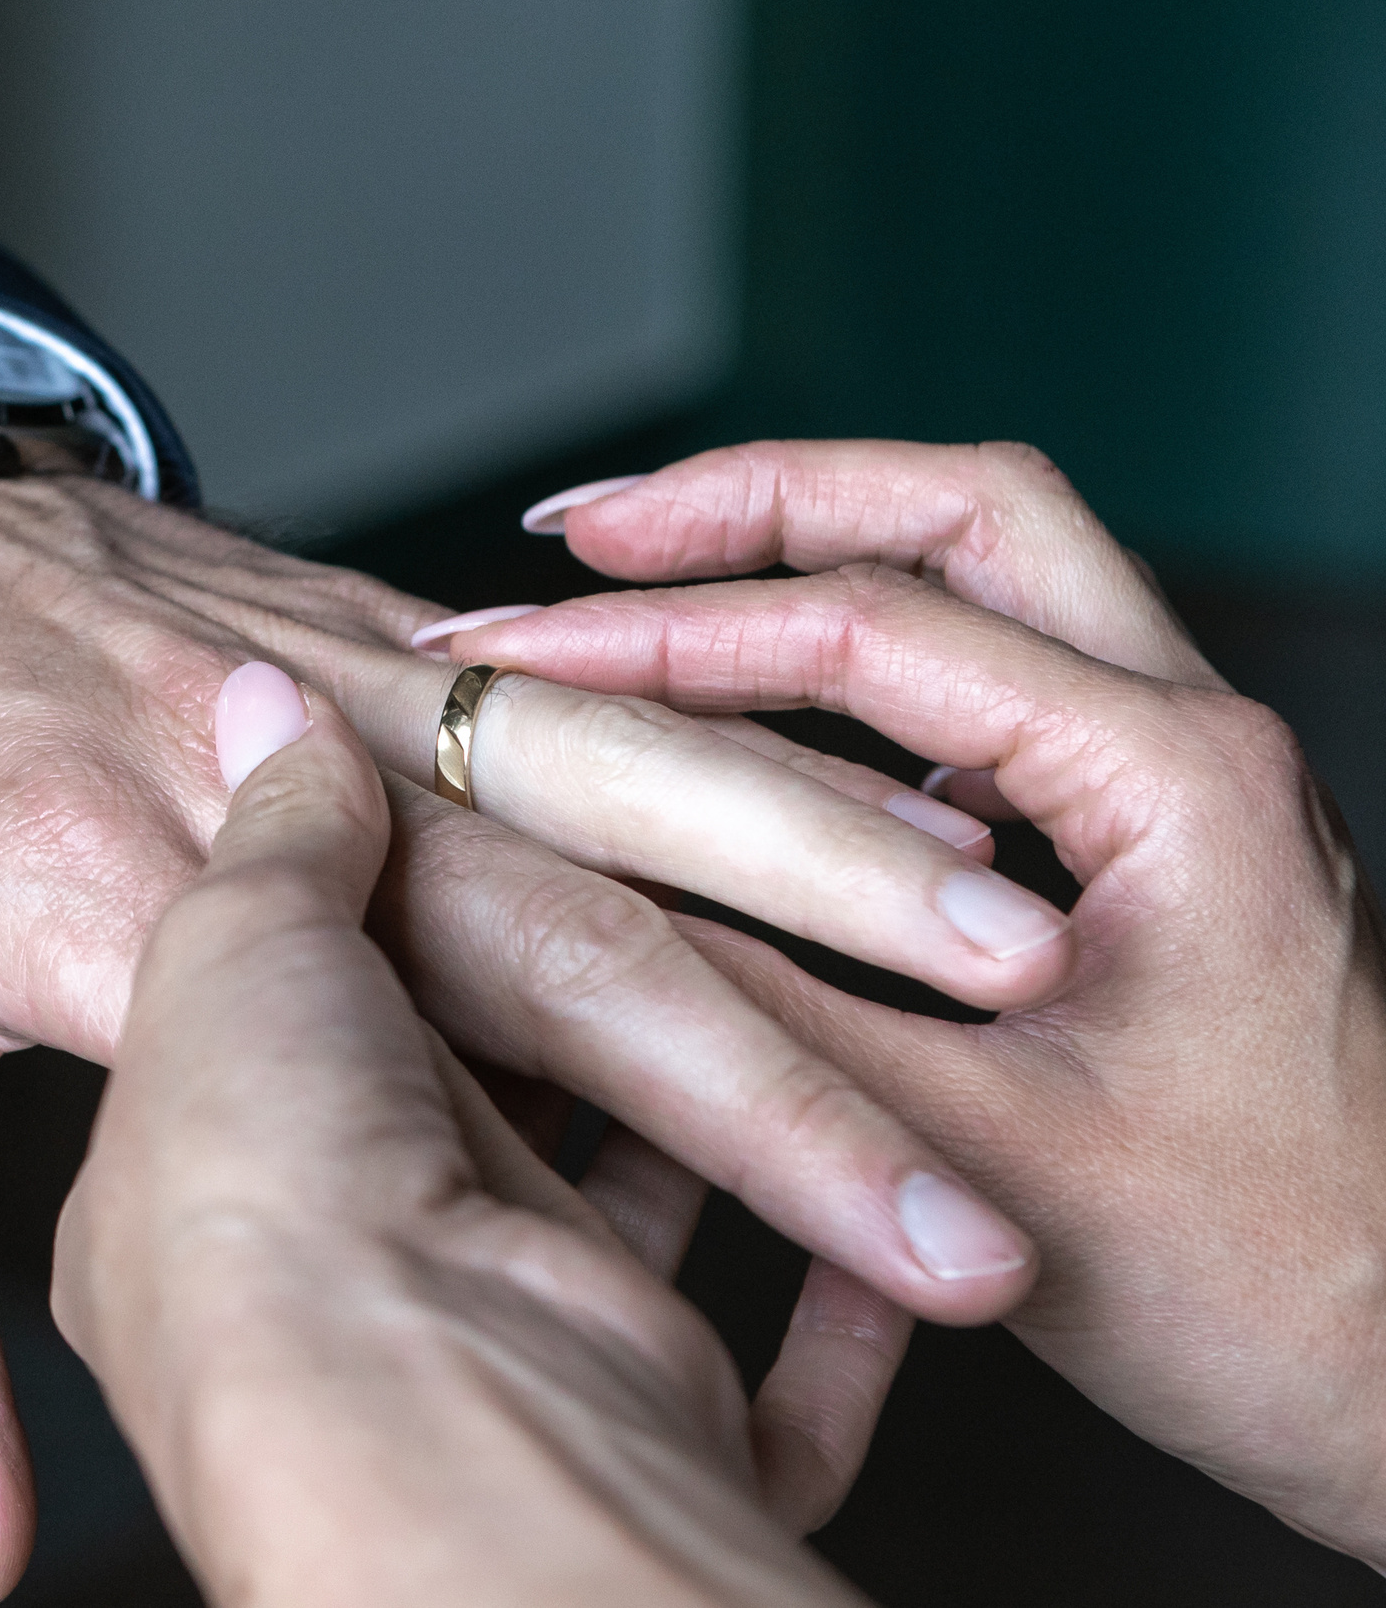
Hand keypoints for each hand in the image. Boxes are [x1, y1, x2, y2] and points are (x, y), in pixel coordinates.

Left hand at [0, 453, 1047, 1599]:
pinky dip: (707, 739)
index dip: (694, 1141)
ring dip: (812, 833)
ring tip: (1001, 910)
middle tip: (1016, 1041)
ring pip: (599, 758)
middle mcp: (234, 766)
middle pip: (572, 878)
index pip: (442, 1036)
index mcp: (101, 897)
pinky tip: (848, 781)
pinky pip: (542, 689)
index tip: (869, 1246)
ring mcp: (301, 671)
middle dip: (809, 980)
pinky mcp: (332, 624)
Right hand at [455, 439, 1385, 1562]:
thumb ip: (775, 1008)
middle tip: (583, 534)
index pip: (869, 625)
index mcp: (1170, 782)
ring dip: (807, 555)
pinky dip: (852, 664)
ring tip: (636, 583)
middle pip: (957, 515)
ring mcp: (1180, 784)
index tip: (516, 648)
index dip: (662, 627)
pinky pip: (989, 691)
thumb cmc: (1275, 1292)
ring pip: (983, 580)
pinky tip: (746, 721)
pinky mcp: (1153, 844)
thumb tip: (587, 900)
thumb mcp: (977, 1150)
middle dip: (753, 499)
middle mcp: (1192, 741)